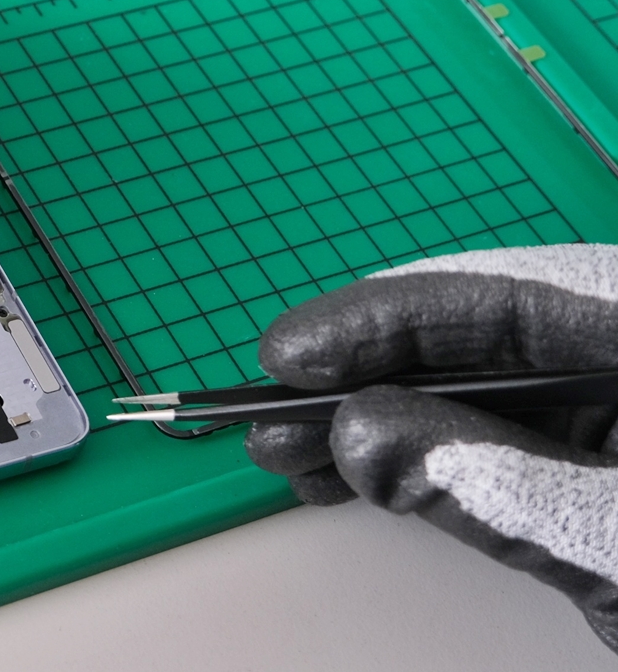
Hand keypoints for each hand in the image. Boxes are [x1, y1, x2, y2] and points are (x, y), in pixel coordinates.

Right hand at [246, 244, 617, 648]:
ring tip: (291, 457)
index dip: (383, 316)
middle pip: (487, 336)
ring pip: (486, 391)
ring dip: (382, 423)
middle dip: (367, 376)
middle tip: (269, 414)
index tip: (293, 353)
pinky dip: (429, 461)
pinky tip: (356, 474)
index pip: (510, 296)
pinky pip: (508, 443)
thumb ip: (496, 483)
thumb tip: (362, 434)